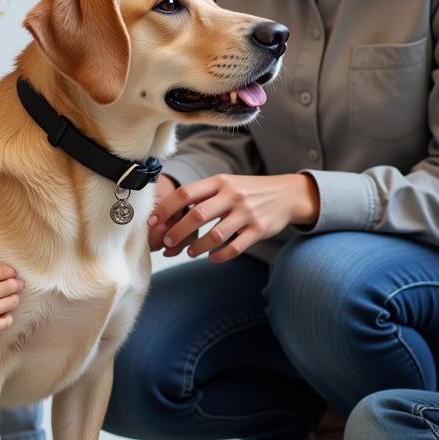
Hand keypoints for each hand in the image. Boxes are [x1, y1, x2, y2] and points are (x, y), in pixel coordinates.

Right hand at [0, 239, 22, 358]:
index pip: (0, 271)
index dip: (9, 270)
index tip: (12, 272)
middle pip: (10, 285)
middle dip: (16, 283)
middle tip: (19, 283)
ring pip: (12, 302)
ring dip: (14, 298)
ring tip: (12, 298)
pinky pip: (8, 320)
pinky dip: (8, 317)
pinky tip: (4, 315)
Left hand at [147, 173, 318, 262]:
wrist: (286, 195)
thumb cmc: (248, 191)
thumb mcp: (226, 185)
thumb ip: (202, 196)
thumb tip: (169, 215)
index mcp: (220, 182)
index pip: (186, 193)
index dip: (165, 208)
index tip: (152, 222)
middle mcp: (232, 195)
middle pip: (197, 215)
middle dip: (177, 232)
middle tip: (167, 242)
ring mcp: (246, 213)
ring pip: (215, 235)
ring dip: (197, 248)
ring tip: (189, 252)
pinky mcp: (258, 230)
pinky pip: (235, 248)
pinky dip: (219, 256)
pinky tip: (212, 257)